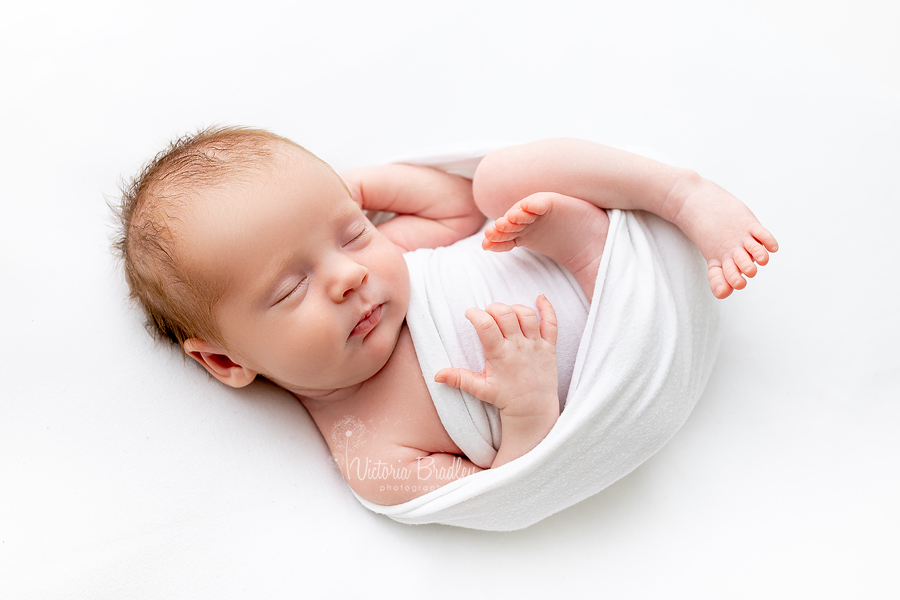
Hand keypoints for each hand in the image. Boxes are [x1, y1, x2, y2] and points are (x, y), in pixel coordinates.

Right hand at [434, 295, 558, 419]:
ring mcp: (535, 345)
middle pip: (506, 314)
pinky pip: (551, 323)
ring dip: (515, 308)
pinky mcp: (549, 347)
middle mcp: (518, 347)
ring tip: (506, 313)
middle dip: (493, 308)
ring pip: (527, 314)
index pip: (486, 325)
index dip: (476, 314)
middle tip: (487, 314)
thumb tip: (436, 375)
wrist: (533, 410)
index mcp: (500, 355)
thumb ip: (458, 379)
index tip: (470, 314)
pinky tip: (539, 298)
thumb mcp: (480, 389)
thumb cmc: (505, 398)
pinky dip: (547, 308)